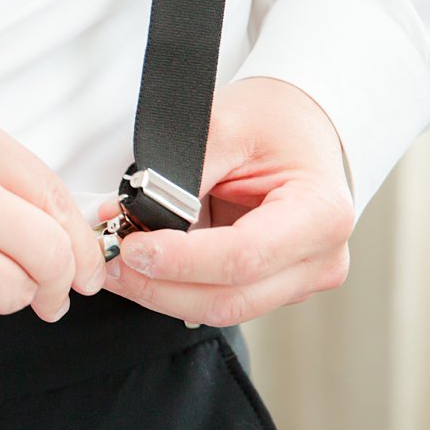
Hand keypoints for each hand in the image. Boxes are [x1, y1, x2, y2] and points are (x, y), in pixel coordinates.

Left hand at [96, 77, 354, 325]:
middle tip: (109, 262)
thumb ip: (183, 171)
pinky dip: (174, 289)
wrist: (297, 124)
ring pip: (219, 309)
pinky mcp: (274, 289)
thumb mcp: (226, 125)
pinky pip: (218, 301)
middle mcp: (319, 259)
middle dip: (158, 286)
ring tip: (117, 265)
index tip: (132, 247)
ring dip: (159, 292)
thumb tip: (128, 212)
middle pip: (229, 298)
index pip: (243, 256)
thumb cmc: (271, 120)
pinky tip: (143, 270)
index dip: (180, 260)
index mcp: (320, 215)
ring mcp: (299, 281)